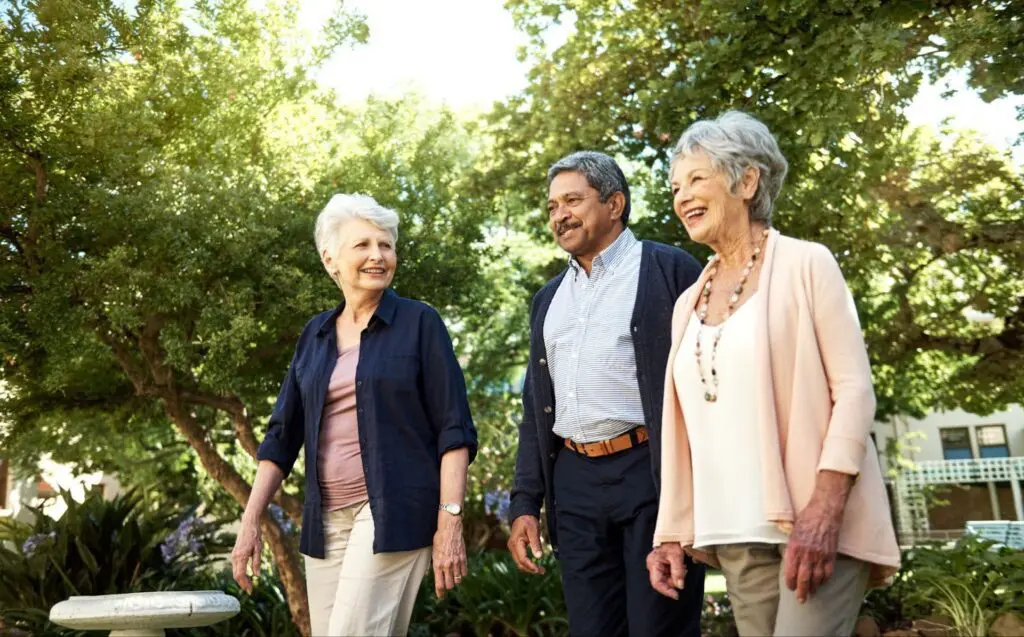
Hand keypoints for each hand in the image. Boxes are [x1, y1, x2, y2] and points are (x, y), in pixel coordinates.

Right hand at [231, 517, 262, 593]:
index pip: (240, 575)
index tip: (250, 591)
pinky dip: (240, 573)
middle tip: (250, 590)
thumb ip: (256, 562)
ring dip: (241, 579)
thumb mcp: (259, 549)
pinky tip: (246, 575)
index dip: (245, 584)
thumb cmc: (255, 535)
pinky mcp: (235, 554)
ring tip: (250, 584)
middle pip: (236, 575)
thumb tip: (257, 575)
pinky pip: (236, 567)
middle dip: (243, 584)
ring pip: (235, 572)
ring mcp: (234, 555)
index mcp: (241, 556)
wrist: (248, 524)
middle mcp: (235, 557)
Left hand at [432, 514, 467, 598]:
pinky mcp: (463, 559)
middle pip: (450, 585)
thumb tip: (429, 574)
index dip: (440, 593)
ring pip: (458, 580)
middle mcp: (447, 566)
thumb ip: (432, 565)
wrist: (450, 528)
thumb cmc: (439, 538)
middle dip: (448, 586)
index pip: (439, 585)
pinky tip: (459, 571)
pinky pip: (464, 572)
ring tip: (452, 576)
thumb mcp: (432, 552)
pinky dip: (462, 574)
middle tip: (446, 584)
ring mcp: (456, 563)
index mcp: (438, 565)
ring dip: (455, 580)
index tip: (440, 596)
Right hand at [507, 515, 545, 574]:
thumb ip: (536, 543)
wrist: (522, 514)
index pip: (522, 559)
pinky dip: (527, 564)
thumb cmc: (528, 521)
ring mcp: (512, 548)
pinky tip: (535, 564)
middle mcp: (512, 547)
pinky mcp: (515, 548)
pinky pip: (520, 559)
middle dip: (530, 569)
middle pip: (520, 564)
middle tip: (542, 571)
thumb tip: (539, 557)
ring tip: (540, 569)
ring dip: (529, 568)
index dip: (531, 566)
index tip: (540, 569)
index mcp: (516, 543)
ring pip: (519, 563)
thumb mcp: (534, 530)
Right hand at [647, 542, 686, 599]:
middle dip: (674, 581)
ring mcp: (656, 567)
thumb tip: (680, 586)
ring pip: (666, 580)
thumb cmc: (673, 544)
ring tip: (683, 567)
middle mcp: (652, 567)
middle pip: (662, 582)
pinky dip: (675, 574)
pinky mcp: (661, 567)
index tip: (677, 596)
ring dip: (676, 577)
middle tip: (684, 572)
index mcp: (653, 564)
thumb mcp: (677, 557)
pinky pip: (668, 576)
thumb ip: (678, 572)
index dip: (666, 591)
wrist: (673, 536)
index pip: (657, 583)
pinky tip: (680, 567)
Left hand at [783, 473, 849, 602]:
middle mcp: (807, 554)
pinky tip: (822, 583)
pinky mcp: (831, 555)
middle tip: (801, 599)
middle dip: (802, 591)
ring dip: (813, 588)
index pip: (790, 571)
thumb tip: (790, 562)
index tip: (790, 587)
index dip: (790, 582)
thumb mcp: (793, 532)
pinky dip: (824, 580)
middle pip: (803, 579)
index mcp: (794, 548)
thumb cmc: (806, 519)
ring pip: (816, 578)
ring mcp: (820, 555)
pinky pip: (828, 572)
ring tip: (811, 594)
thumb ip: (792, 548)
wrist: (824, 511)